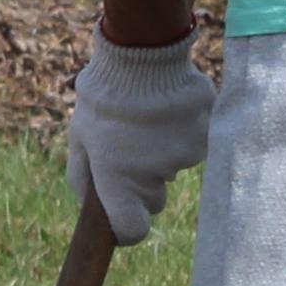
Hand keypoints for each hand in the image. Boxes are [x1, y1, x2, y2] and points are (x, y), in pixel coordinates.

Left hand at [65, 35, 212, 245]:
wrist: (141, 55)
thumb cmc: (103, 100)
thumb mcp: (80, 138)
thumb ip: (82, 178)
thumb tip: (90, 208)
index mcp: (118, 181)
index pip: (132, 230)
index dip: (128, 227)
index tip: (125, 216)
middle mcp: (154, 176)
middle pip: (155, 200)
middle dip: (143, 184)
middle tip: (131, 149)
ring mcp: (183, 157)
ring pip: (173, 170)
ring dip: (161, 154)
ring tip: (147, 121)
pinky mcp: (204, 137)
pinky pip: (193, 147)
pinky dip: (182, 135)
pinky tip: (167, 111)